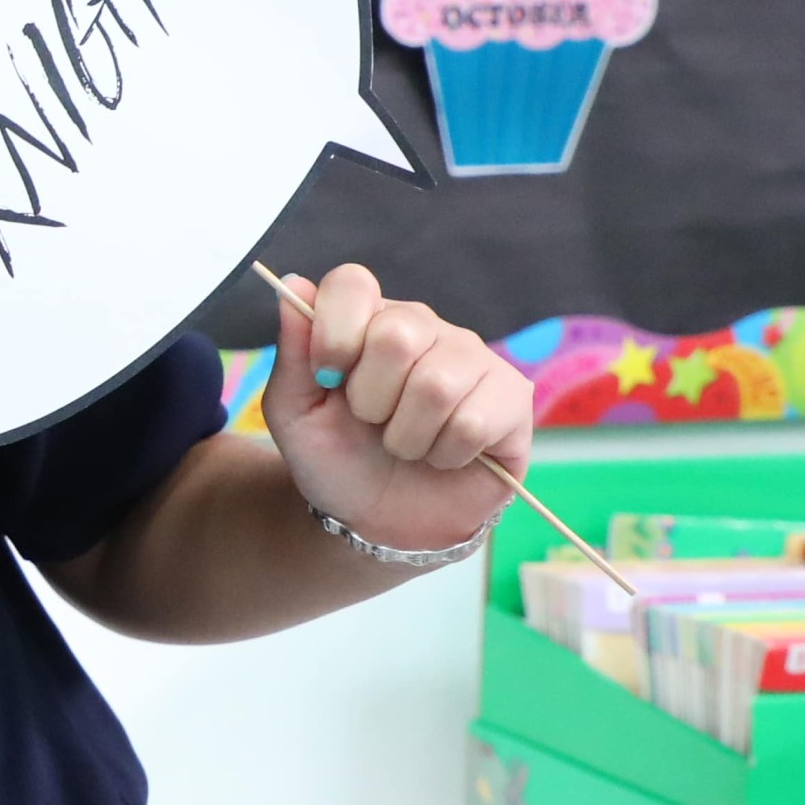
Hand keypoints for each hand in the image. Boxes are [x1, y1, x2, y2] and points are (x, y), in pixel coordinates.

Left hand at [269, 264, 529, 559]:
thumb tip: (293, 285)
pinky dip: (446, 454)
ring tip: (406, 445)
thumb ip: (292, 352)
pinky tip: (443, 456)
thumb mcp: (294, 414)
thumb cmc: (337, 460)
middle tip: (373, 422)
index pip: (353, 284)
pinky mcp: (511, 398)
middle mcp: (426, 327)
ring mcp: (474, 358)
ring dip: (407, 435)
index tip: (327, 379)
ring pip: (437, 384)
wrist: (379, 520)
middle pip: (397, 335)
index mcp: (369, 320)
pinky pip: (474, 421)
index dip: (334, 333)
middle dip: (371, 399)